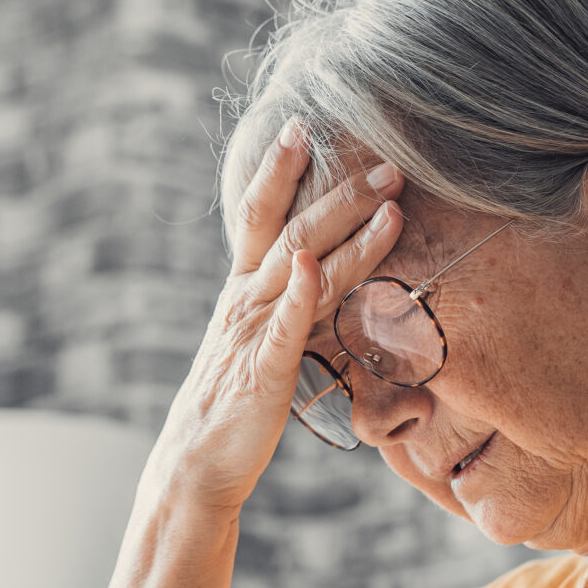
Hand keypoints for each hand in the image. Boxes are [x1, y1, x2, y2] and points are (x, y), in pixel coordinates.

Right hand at [148, 124, 406, 512]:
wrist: (197, 462)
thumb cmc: (236, 399)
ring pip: (302, 270)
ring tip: (390, 203)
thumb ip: (289, 301)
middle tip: (385, 161)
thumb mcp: (261, 338)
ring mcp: (253, 332)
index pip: (259, 214)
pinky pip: (284, 326)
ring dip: (347, 233)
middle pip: (292, 230)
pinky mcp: (264, 371)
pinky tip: (314, 265)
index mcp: (243, 288)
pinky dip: (298, 293)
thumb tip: (323, 266)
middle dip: (340, 193)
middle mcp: (244, 300)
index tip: (302, 125)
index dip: (278, 168)